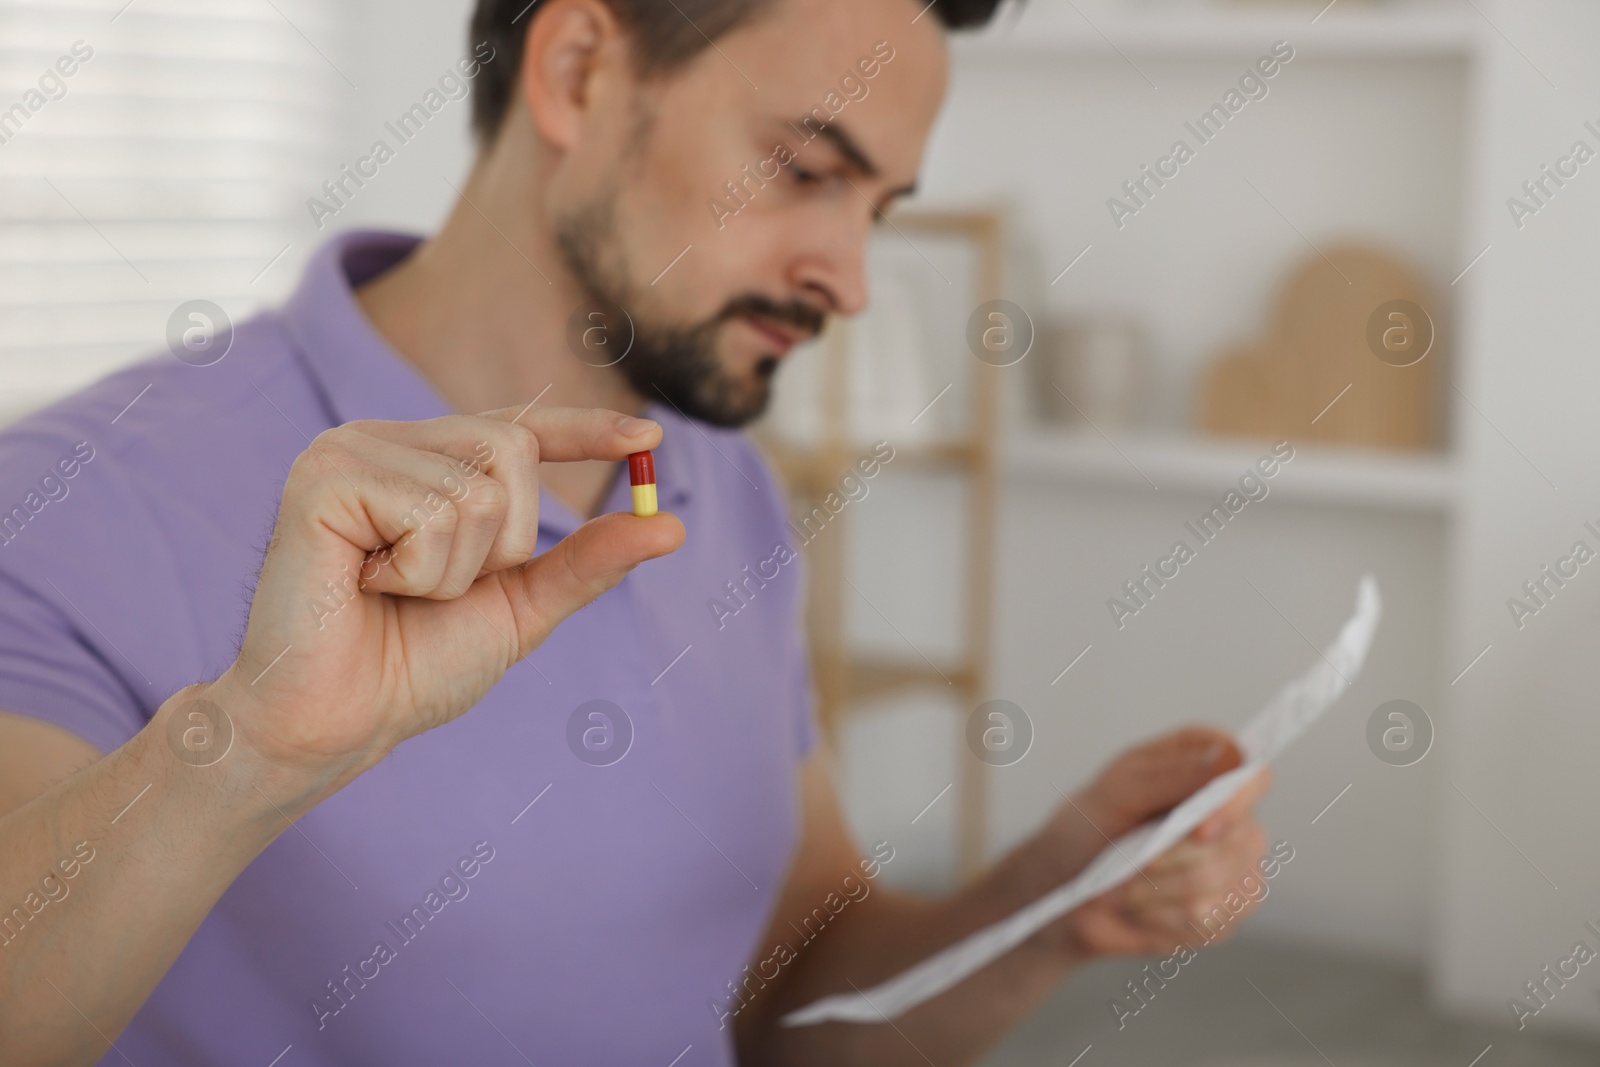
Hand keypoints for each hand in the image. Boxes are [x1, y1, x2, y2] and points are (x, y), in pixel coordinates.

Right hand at [202, 406, 683, 796]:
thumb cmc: (412, 666)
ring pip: (479, 490)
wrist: (337, 723)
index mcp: (425, 462)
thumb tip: (672, 524)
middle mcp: (384, 440)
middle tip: (433, 587)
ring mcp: (347, 451)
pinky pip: (433, 513)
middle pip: (511, 450)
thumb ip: (587, 562)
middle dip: (503, 543)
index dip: (584, 431)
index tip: (649, 439)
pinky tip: (365, 586)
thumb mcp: (520, 607)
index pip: (518, 428)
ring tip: (393, 591)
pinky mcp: (322, 478)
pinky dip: (419, 573)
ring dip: (455, 570)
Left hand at [1044, 727, 1271, 958]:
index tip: (1201, 830)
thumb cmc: (1092, 823)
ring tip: (1118, 888)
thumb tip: (1226, 760)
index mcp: (1210, 765)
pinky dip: (1162, 918)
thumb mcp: (1118, 789)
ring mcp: (1237, 865)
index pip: (1254, 778)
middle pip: (1240, 840)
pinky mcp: (1227, 910)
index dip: (1236, 805)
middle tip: (1124, 862)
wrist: (1068, 885)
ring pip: (1221, 884)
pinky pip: (1210, 921)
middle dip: (1172, 858)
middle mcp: (1233, 814)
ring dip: (1157, 891)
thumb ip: (1171, 774)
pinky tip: (1137, 909)